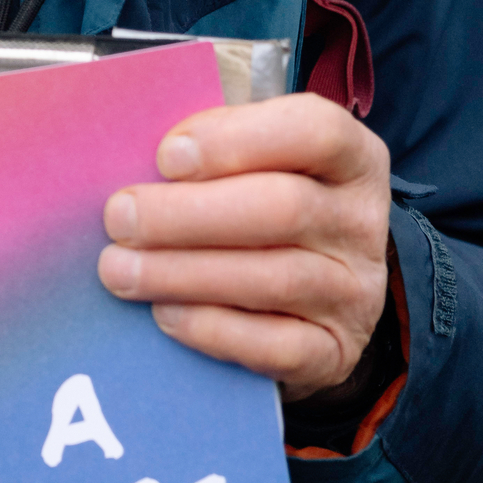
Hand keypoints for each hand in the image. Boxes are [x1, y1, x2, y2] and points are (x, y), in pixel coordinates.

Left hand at [98, 94, 390, 401]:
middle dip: (188, 213)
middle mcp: (363, 222)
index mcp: (351, 158)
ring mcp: (356, 291)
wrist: (308, 301)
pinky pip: (276, 347)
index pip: (317, 131)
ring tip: (119, 269)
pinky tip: (165, 313)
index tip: (166, 156)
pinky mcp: (336, 351)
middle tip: (120, 217)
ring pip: (273, 279)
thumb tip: (132, 156)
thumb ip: (211, 153)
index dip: (238, 139)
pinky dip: (213, 329)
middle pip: (284, 208)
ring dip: (183, 273)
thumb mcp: (253, 166)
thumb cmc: (260, 209)